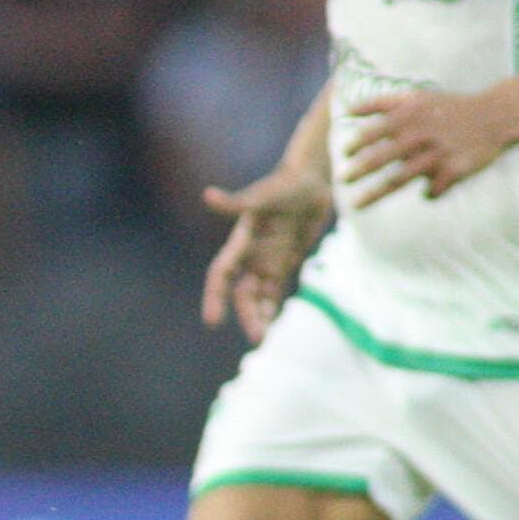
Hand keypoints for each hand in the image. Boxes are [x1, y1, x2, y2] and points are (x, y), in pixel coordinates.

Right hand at [200, 160, 334, 343]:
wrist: (310, 181)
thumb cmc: (285, 184)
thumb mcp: (265, 194)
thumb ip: (238, 202)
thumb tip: (208, 196)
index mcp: (241, 241)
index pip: (222, 274)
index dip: (215, 296)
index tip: (213, 321)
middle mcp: (251, 255)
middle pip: (242, 292)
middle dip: (246, 315)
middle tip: (258, 339)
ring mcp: (267, 260)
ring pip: (258, 296)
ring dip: (258, 317)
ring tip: (262, 338)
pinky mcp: (284, 262)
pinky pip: (274, 292)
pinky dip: (271, 309)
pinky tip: (271, 327)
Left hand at [343, 88, 518, 205]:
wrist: (494, 116)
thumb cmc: (447, 107)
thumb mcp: (415, 97)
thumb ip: (380, 102)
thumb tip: (347, 110)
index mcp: (409, 116)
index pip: (373, 132)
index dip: (355, 143)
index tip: (344, 153)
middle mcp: (420, 136)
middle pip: (381, 158)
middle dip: (357, 170)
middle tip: (340, 180)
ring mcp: (437, 155)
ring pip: (400, 179)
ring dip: (375, 194)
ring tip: (356, 204)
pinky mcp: (455, 170)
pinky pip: (433, 190)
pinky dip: (427, 194)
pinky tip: (426, 193)